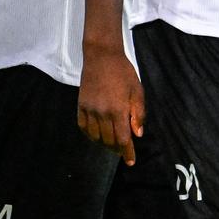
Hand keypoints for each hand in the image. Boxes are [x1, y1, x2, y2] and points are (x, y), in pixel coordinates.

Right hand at [76, 42, 145, 165]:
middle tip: (124, 150)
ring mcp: (89, 109)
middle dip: (117, 149)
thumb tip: (138, 134)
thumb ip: (138, 114)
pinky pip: (83, 127)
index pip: (123, 138)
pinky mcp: (80, 105)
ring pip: (95, 136)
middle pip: (109, 140)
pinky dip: (90, 135)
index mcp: (118, 110)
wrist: (101, 57)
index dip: (127, 152)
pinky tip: (97, 137)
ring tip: (112, 144)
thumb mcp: (137, 91)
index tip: (130, 162)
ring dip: (104, 144)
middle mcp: (102, 113)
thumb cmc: (124, 73)